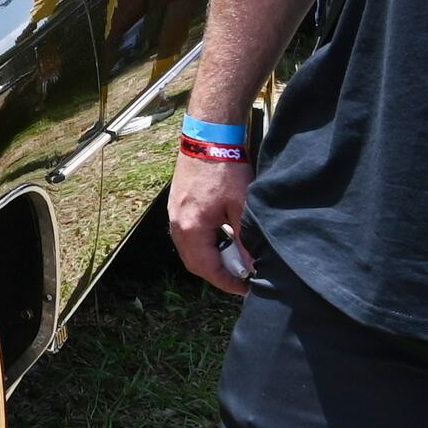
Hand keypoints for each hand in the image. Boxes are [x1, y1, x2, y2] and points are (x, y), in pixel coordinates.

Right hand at [167, 148, 249, 293]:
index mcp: (191, 229)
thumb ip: (245, 241)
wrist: (208, 139)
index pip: (207, 269)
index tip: (246, 288)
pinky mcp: (177, 207)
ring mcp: (174, 216)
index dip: (227, 282)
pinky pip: (189, 236)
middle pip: (195, 264)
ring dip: (212, 258)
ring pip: (191, 250)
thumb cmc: (225, 170)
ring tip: (236, 257)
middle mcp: (177, 225)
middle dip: (219, 273)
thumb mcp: (241, 208)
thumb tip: (252, 266)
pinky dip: (206, 244)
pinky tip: (223, 237)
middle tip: (242, 276)